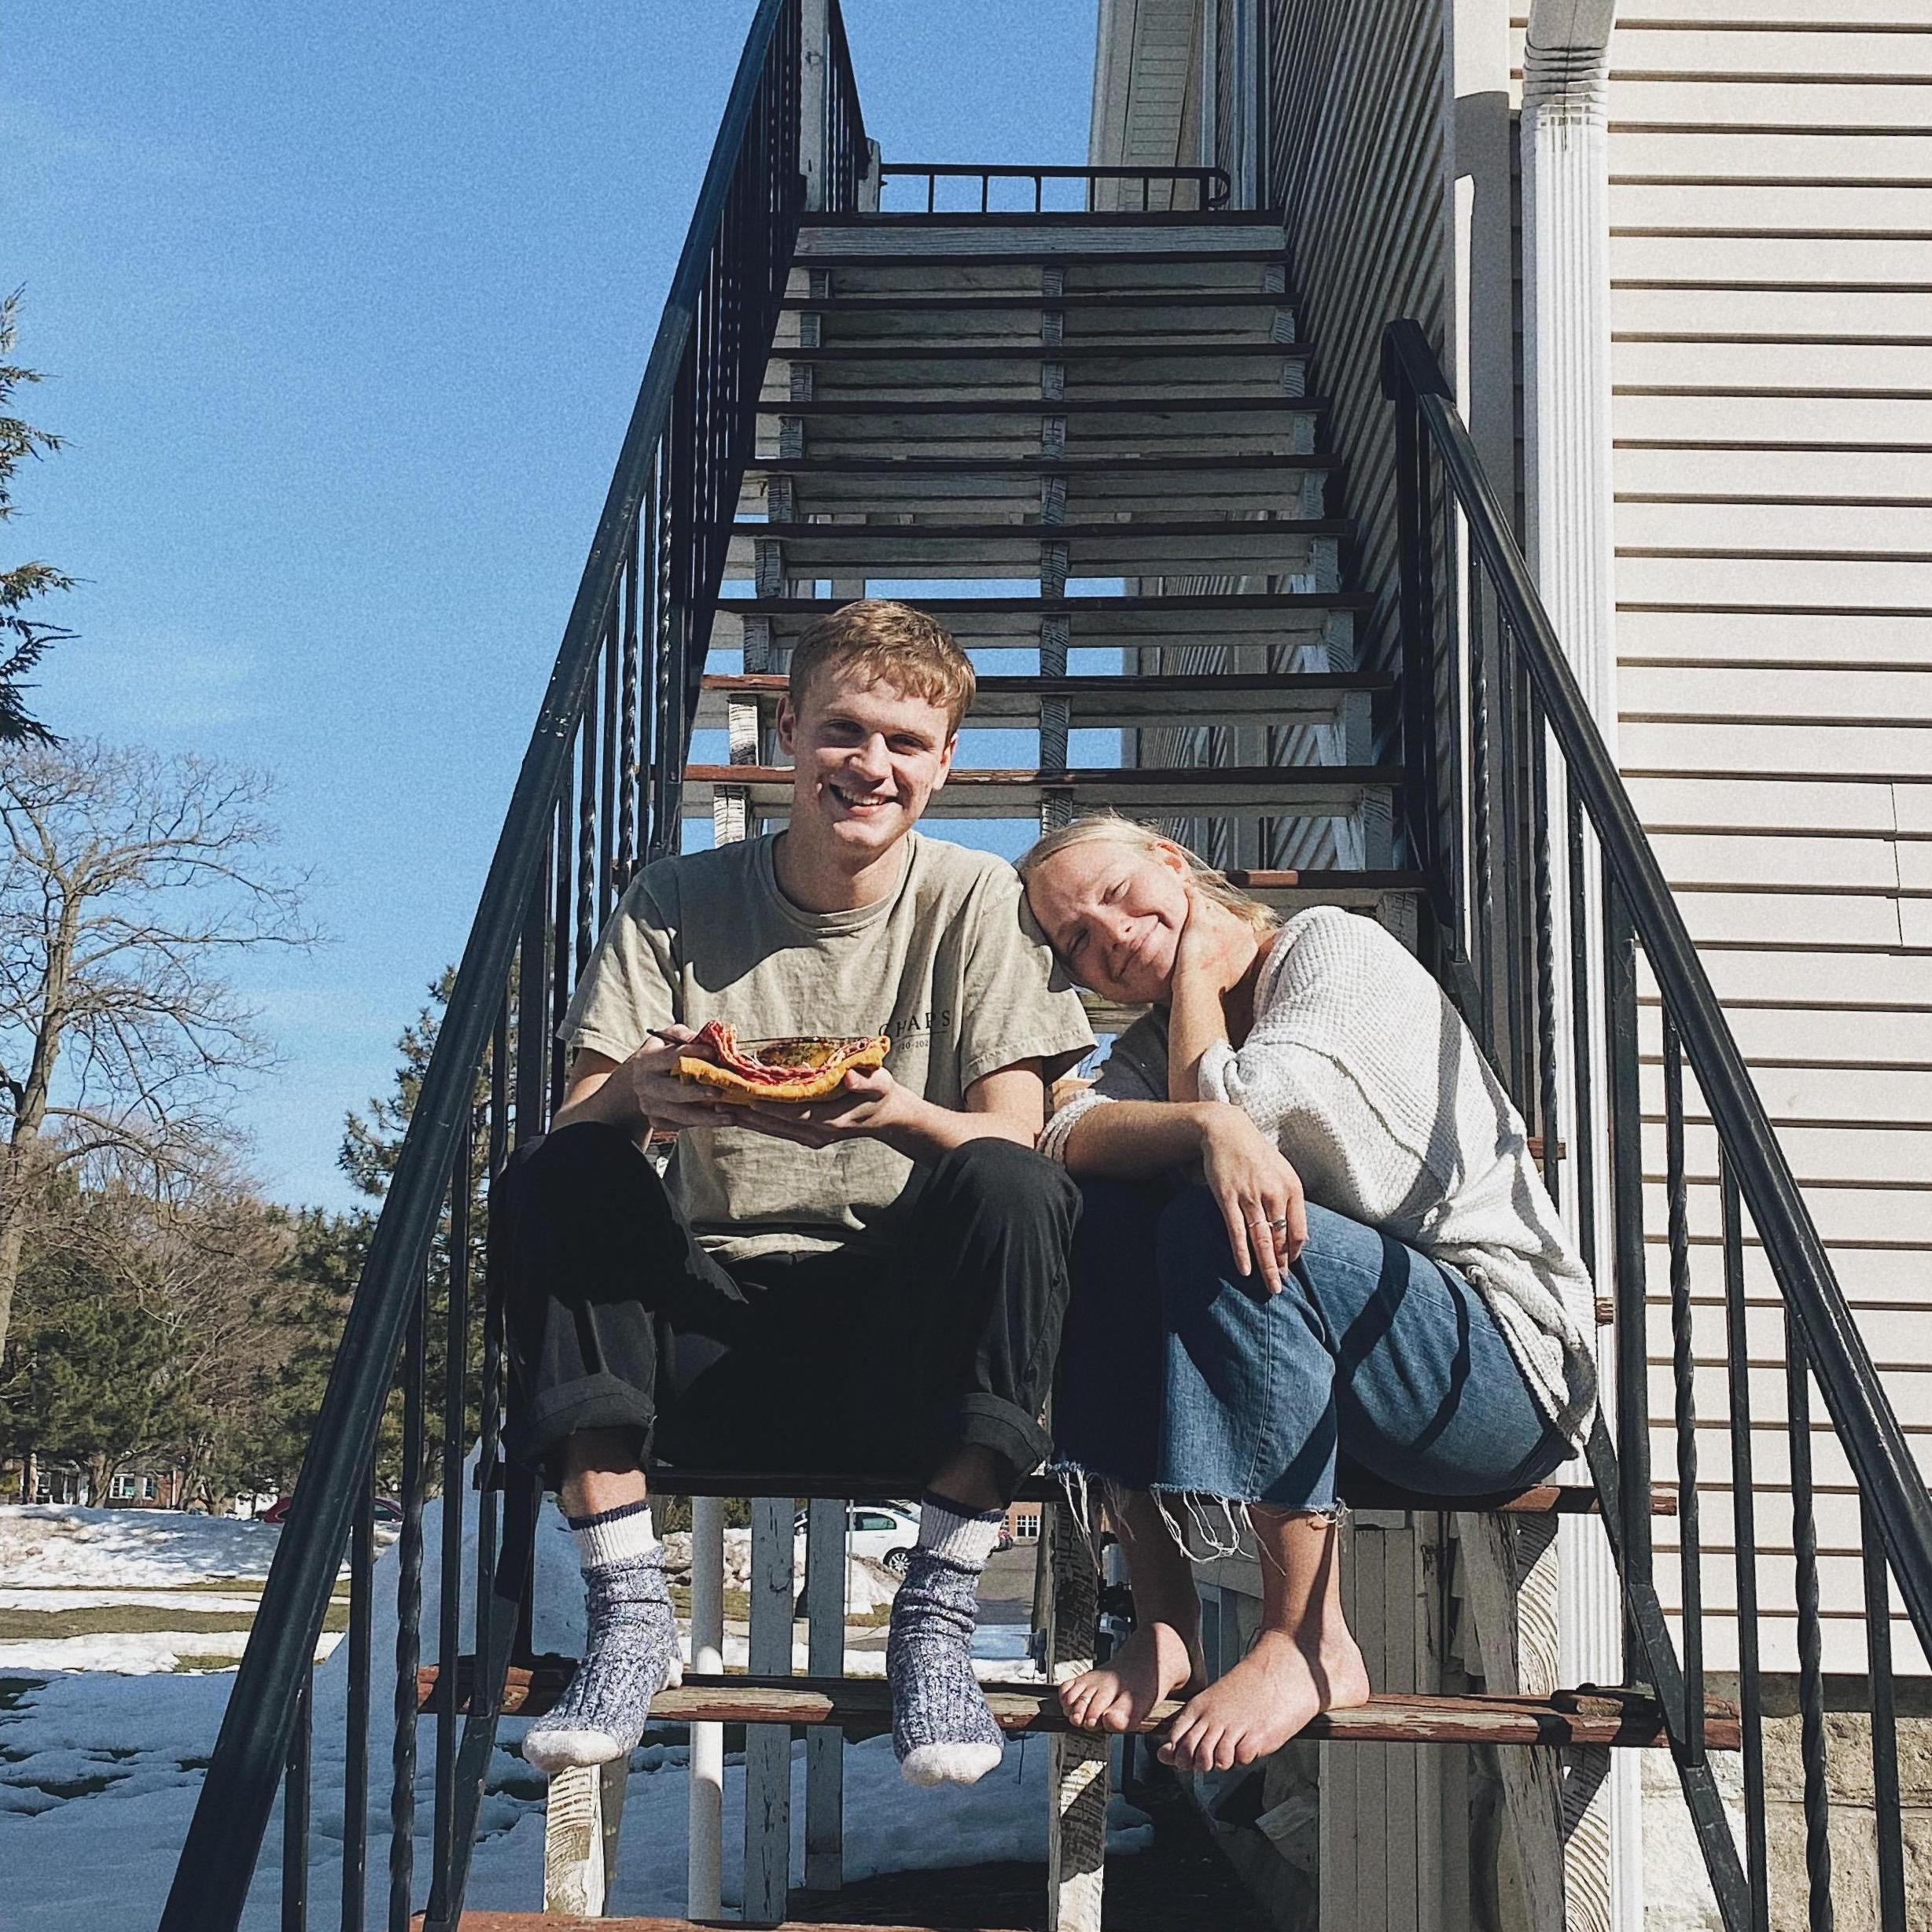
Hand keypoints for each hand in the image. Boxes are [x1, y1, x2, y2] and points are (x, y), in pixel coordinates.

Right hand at [613, 1026, 743, 1133]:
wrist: (643, 1079)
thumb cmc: (664, 1053)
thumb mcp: (671, 1037)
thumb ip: (688, 1037)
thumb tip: (711, 1043)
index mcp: (646, 1059)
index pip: (671, 1056)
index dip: (693, 1053)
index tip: (713, 1053)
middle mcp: (644, 1084)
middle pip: (673, 1091)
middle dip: (698, 1093)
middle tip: (720, 1092)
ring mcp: (649, 1105)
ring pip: (680, 1114)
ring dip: (707, 1116)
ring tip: (730, 1117)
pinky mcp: (657, 1121)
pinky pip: (682, 1124)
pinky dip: (703, 1122)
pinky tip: (721, 1120)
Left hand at [735, 1065, 914, 1148]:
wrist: (886, 1116)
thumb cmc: (881, 1093)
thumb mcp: (880, 1082)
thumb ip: (865, 1080)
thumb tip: (848, 1077)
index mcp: (832, 1120)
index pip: (795, 1114)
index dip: (772, 1108)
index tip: (749, 1099)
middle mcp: (818, 1132)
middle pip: (777, 1124)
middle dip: (748, 1114)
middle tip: (721, 1103)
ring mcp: (812, 1136)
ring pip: (773, 1129)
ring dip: (748, 1119)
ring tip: (721, 1108)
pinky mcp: (807, 1135)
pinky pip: (778, 1129)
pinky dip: (758, 1121)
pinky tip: (741, 1113)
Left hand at [1173, 884, 1253, 994]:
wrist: (1199, 987)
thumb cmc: (1215, 986)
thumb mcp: (1239, 971)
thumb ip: (1243, 956)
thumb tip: (1242, 953)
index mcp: (1248, 939)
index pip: (1237, 924)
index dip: (1225, 928)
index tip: (1216, 935)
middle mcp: (1238, 927)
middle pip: (1226, 915)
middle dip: (1215, 919)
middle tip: (1204, 931)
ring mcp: (1219, 922)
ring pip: (1211, 907)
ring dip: (1201, 909)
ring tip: (1193, 919)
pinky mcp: (1200, 920)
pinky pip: (1195, 899)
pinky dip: (1189, 892)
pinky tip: (1185, 889)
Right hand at [1197, 1104, 1306, 1294]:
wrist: (1227, 1131)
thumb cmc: (1256, 1154)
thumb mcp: (1281, 1172)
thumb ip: (1288, 1199)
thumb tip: (1292, 1230)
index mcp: (1291, 1189)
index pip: (1298, 1231)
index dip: (1295, 1253)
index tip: (1289, 1266)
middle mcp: (1274, 1194)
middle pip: (1281, 1239)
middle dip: (1282, 1266)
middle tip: (1280, 1287)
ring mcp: (1250, 1197)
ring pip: (1262, 1239)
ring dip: (1266, 1266)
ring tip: (1270, 1286)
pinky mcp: (1228, 1198)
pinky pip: (1237, 1231)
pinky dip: (1241, 1252)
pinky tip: (1244, 1269)